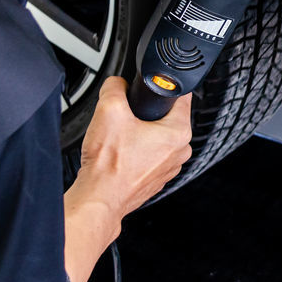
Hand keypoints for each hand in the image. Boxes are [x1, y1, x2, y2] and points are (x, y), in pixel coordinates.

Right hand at [72, 76, 193, 218]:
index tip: (151, 88)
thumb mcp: (108, 110)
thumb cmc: (108, 165)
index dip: (164, 87)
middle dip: (147, 113)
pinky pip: (149, 155)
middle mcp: (180, 151)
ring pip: (157, 137)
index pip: (181, 96)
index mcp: (179, 132)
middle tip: (127, 116)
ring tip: (121, 138)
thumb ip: (114, 87)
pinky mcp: (156, 178)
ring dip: (141, 133)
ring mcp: (169, 167)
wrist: (99, 199)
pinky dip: (136, 152)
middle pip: (167, 117)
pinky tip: (121, 153)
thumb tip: (117, 82)